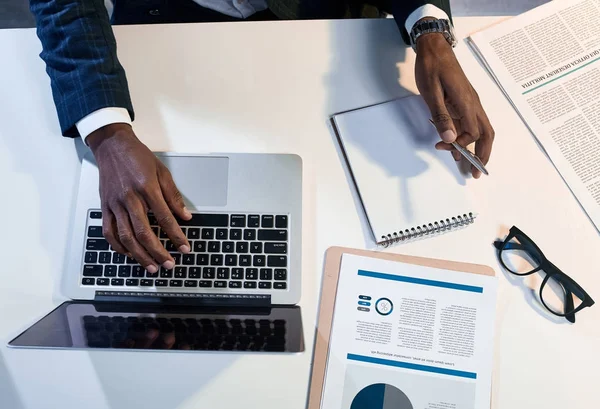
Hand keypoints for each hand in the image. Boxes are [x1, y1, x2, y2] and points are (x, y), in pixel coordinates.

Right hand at [88, 123, 191, 271]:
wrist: (112, 146)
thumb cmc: (138, 157)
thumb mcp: (162, 172)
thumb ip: (173, 196)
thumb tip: (185, 216)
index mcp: (147, 188)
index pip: (165, 218)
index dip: (176, 236)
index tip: (184, 248)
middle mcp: (129, 198)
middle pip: (144, 233)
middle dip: (158, 252)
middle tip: (169, 264)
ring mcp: (115, 204)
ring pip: (126, 237)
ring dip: (140, 255)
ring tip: (151, 266)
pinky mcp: (105, 207)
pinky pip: (110, 232)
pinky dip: (119, 247)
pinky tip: (130, 254)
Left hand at [414, 32, 494, 177]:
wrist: (434, 48)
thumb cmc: (432, 68)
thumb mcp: (432, 93)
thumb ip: (441, 116)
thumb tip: (450, 139)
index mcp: (467, 102)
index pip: (473, 132)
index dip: (462, 144)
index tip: (444, 147)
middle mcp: (473, 104)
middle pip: (487, 134)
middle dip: (484, 155)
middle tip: (477, 173)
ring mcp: (470, 103)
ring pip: (481, 130)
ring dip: (478, 148)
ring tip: (471, 165)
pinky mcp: (464, 101)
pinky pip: (471, 123)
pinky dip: (469, 138)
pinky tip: (460, 147)